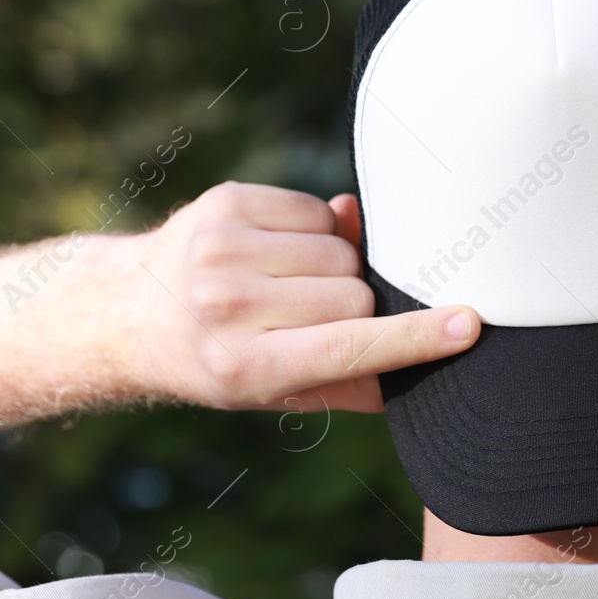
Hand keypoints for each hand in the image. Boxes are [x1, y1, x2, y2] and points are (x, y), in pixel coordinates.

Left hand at [128, 183, 477, 411]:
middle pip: (354, 294)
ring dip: (333, 266)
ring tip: (290, 284)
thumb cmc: (219, 360)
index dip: (415, 337)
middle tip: (312, 317)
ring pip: (339, 248)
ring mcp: (222, 250)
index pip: (351, 347)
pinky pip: (315, 211)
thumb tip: (425, 342)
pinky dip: (312, 230)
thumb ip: (352, 379)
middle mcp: (227, 308)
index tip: (467, 324)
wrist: (130, 312)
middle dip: (353, 304)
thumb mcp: (276, 394)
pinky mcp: (225, 204)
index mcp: (245, 367)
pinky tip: (276, 252)